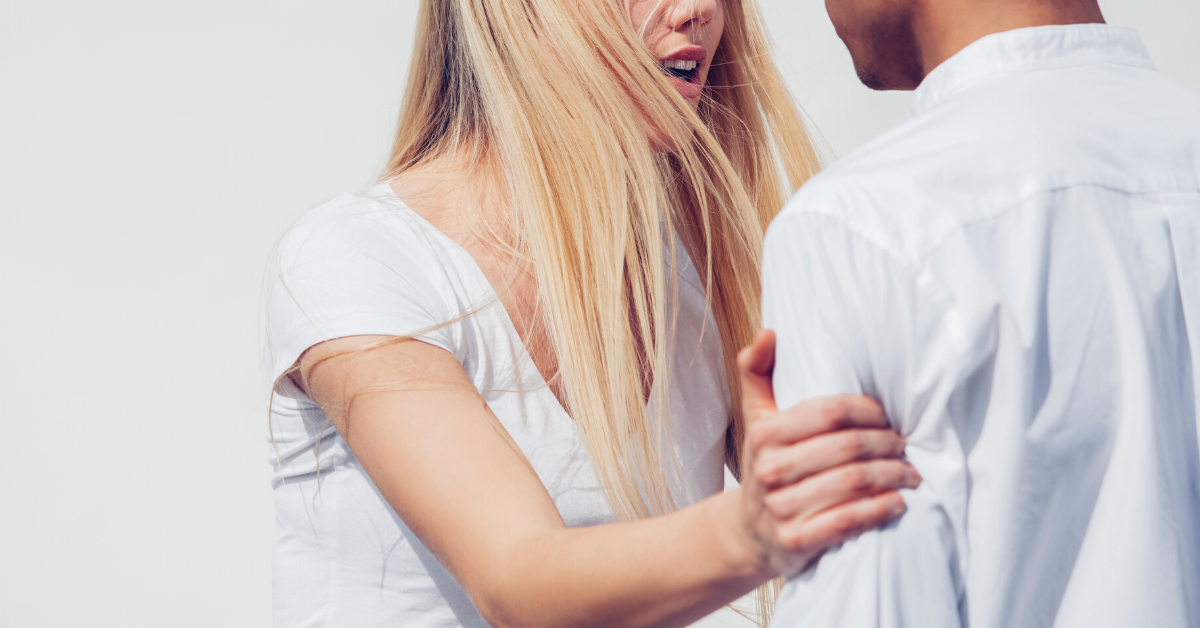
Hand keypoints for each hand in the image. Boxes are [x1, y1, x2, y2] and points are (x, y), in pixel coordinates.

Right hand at [736, 330, 919, 575]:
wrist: (747, 532)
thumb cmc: (767, 464)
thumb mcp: (756, 418)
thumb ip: (759, 372)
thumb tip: (769, 333)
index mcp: (764, 433)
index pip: (830, 412)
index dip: (869, 411)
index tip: (889, 416)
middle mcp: (770, 469)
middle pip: (848, 447)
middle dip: (888, 445)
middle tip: (907, 445)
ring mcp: (781, 507)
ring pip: (854, 483)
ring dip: (893, 476)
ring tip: (911, 472)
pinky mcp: (795, 541)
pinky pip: (849, 521)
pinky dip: (880, 510)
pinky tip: (898, 502)